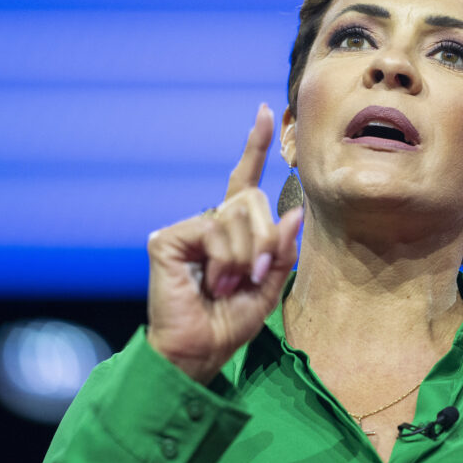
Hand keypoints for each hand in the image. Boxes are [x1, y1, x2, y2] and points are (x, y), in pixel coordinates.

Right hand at [145, 104, 302, 383]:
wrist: (199, 351)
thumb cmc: (230, 322)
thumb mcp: (269, 286)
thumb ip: (281, 250)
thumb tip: (295, 212)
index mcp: (233, 230)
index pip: (245, 180)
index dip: (255, 146)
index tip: (264, 111)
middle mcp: (209, 222)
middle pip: (254, 202)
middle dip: (264, 241)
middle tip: (253, 276)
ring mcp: (187, 229)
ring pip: (237, 216)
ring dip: (244, 257)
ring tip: (228, 285)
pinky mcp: (167, 238)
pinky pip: (215, 231)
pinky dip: (224, 260)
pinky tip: (212, 282)